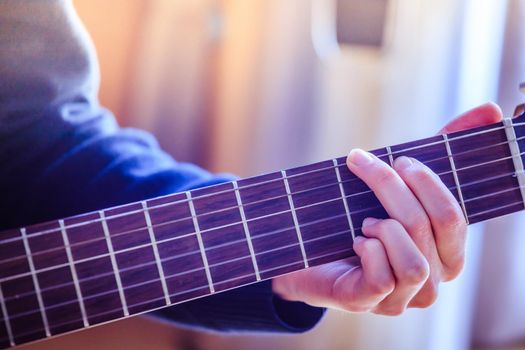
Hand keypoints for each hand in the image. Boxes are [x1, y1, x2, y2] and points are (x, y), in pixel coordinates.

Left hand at [272, 103, 502, 314]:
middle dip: (394, 189)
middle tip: (364, 164)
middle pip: (429, 228)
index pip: (454, 217)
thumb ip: (443, 149)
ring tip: (365, 219)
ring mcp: (402, 298)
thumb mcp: (400, 181)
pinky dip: (369, 251)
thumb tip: (490, 109)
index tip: (399, 159)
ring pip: (414, 263)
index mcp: (445, 253)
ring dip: (385, 228)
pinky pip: (383, 279)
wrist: (308, 252)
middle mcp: (431, 281)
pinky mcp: (369, 303)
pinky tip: (356, 241)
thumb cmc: (359, 214)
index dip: (428, 183)